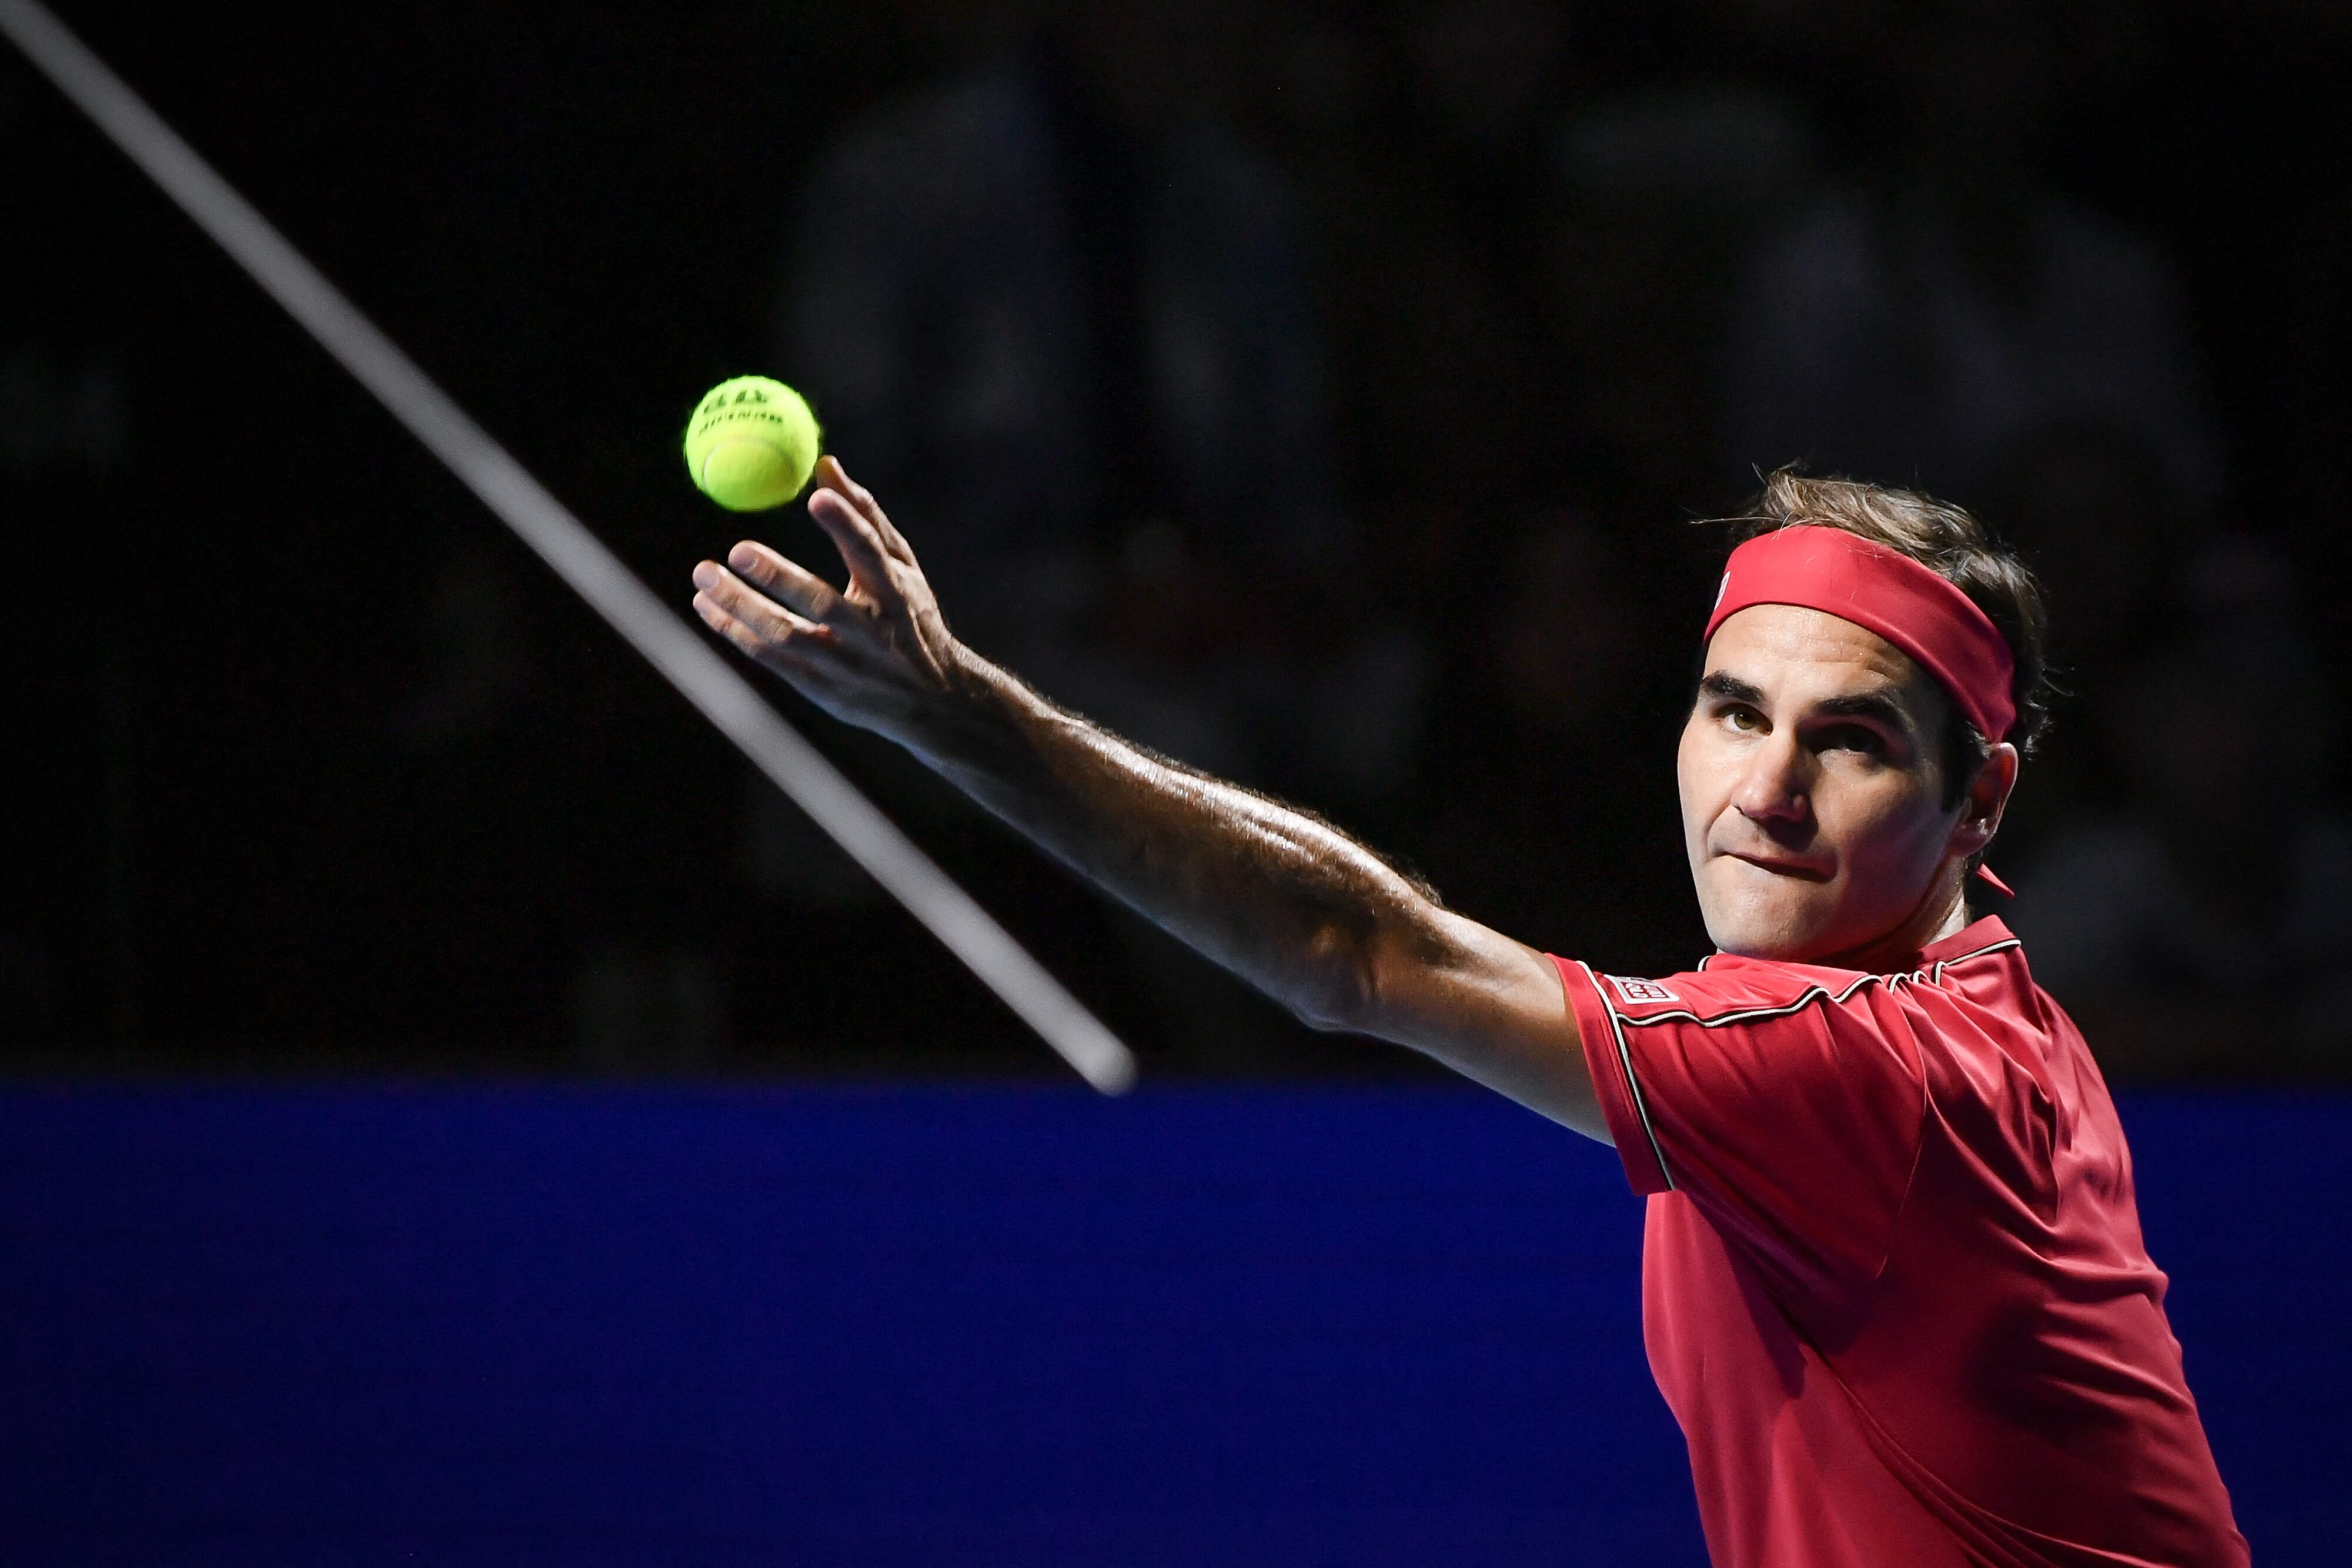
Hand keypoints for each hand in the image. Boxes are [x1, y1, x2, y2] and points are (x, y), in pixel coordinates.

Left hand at [690, 457, 961, 742]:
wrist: (931, 700)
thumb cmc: (911, 619)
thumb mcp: (903, 570)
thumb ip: (866, 517)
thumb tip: (826, 464)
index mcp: (896, 594)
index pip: (871, 555)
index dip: (846, 526)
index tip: (816, 497)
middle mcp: (871, 632)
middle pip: (821, 603)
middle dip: (779, 577)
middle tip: (738, 550)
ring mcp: (844, 664)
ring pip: (786, 635)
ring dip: (741, 606)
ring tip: (704, 574)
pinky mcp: (821, 688)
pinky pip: (770, 658)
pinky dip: (735, 632)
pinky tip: (706, 606)